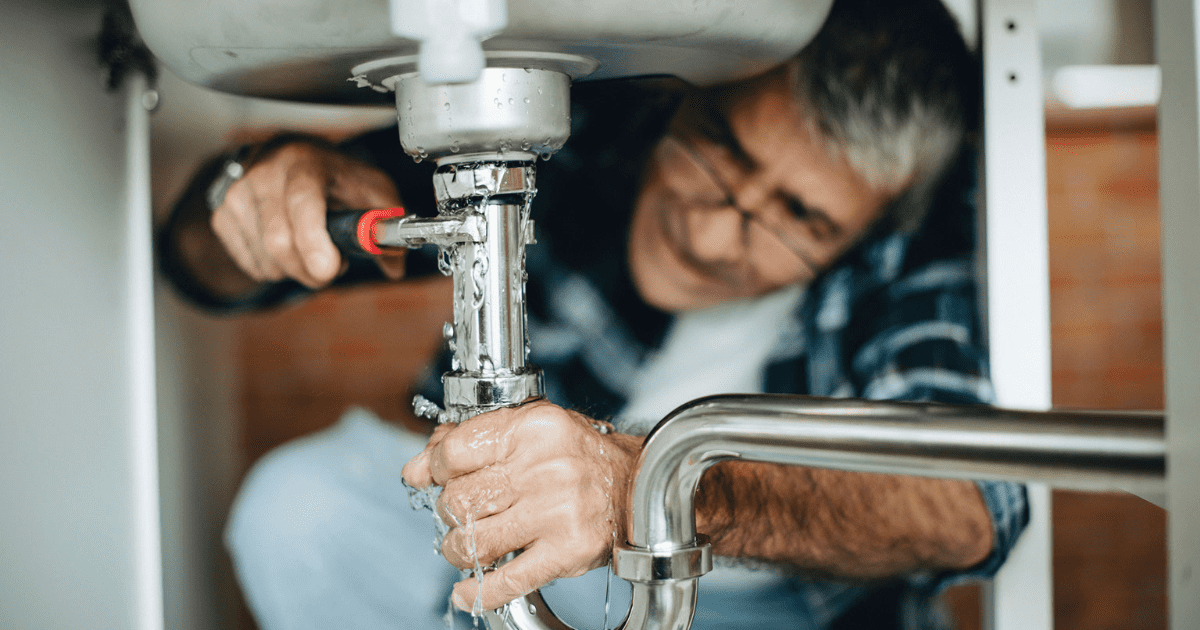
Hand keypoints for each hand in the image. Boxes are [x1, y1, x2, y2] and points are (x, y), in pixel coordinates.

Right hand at [211, 140, 404, 288]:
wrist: (292, 158)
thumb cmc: (336, 177)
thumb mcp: (372, 191)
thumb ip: (388, 226)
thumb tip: (395, 265)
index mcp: (305, 163)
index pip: (302, 203)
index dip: (313, 242)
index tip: (328, 269)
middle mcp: (265, 173)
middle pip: (279, 242)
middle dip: (311, 270)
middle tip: (331, 266)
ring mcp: (238, 194)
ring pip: (266, 260)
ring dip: (295, 270)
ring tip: (310, 248)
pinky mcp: (223, 215)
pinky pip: (252, 265)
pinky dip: (275, 269)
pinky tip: (288, 247)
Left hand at [401, 400, 641, 611]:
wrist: (639, 487)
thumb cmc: (580, 457)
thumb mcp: (529, 431)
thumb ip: (472, 442)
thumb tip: (416, 469)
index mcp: (534, 428)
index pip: (455, 451)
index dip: (436, 468)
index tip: (438, 477)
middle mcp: (546, 467)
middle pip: (459, 499)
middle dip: (450, 512)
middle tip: (463, 514)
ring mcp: (557, 512)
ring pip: (474, 541)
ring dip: (458, 550)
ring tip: (468, 546)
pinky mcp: (566, 552)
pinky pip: (506, 580)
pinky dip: (478, 591)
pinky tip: (467, 592)